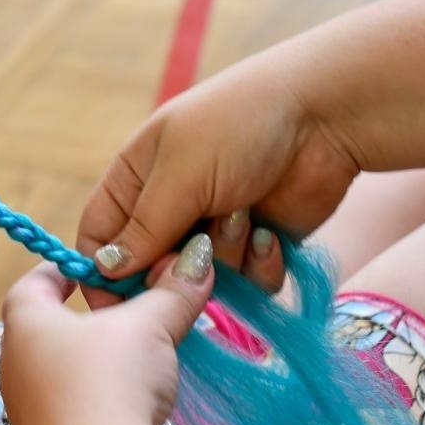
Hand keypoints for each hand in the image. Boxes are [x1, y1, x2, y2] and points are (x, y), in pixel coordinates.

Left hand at [1, 237, 215, 424]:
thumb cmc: (109, 381)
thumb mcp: (149, 326)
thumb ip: (172, 291)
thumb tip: (198, 258)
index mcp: (25, 322)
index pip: (35, 281)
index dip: (66, 268)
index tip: (96, 267)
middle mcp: (16, 363)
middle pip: (51, 326)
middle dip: (92, 316)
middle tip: (131, 309)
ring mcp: (28, 409)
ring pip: (64, 370)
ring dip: (98, 361)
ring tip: (142, 356)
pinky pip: (74, 407)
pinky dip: (101, 398)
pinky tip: (135, 404)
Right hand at [78, 55, 359, 300]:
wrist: (325, 116)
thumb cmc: (238, 127)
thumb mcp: (180, 173)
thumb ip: (142, 228)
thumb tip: (104, 270)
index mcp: (136, 178)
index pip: (99, 238)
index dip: (102, 274)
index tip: (116, 307)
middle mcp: (171, 207)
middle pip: (149, 270)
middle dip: (172, 272)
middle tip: (195, 257)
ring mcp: (215, 230)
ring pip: (199, 282)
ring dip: (223, 258)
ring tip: (244, 215)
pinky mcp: (259, 249)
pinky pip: (246, 286)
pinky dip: (258, 268)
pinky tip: (270, 235)